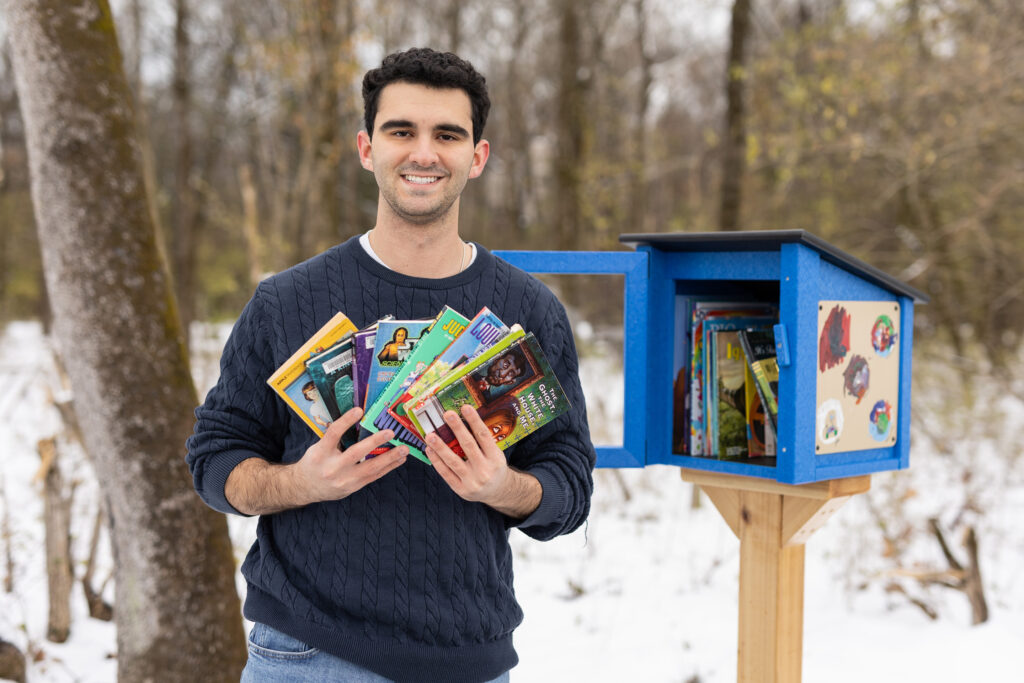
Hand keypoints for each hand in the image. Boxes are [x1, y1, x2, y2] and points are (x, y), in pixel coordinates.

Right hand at [289, 407, 406, 505]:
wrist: (306, 487)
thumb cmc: (314, 462)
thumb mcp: (318, 447)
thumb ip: (334, 437)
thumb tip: (357, 419)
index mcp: (320, 453)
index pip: (333, 434)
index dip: (346, 421)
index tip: (359, 410)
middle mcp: (332, 467)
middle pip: (355, 453)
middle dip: (375, 442)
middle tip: (391, 432)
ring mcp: (344, 480)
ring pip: (370, 468)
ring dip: (390, 458)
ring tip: (404, 449)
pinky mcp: (353, 487)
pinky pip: (374, 477)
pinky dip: (388, 467)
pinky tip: (399, 460)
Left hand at [425, 405, 540, 517]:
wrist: (497, 492)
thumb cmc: (493, 467)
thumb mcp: (495, 454)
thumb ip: (482, 441)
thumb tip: (463, 420)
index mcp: (495, 458)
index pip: (483, 436)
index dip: (474, 421)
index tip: (465, 407)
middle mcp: (484, 470)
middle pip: (468, 445)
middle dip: (457, 429)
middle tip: (447, 414)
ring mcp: (472, 481)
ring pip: (453, 461)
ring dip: (440, 447)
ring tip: (429, 435)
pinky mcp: (461, 489)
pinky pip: (446, 473)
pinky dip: (436, 461)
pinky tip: (429, 450)